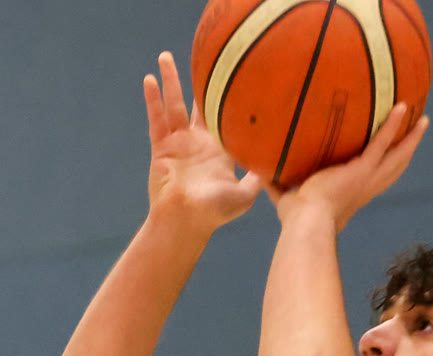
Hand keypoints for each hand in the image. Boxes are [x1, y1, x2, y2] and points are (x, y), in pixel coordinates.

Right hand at [144, 52, 260, 230]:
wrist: (185, 222)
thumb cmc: (215, 213)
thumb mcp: (246, 194)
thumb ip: (260, 175)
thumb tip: (281, 159)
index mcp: (218, 150)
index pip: (224, 116)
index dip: (228, 96)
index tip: (234, 74)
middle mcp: (197, 142)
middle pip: (197, 103)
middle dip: (198, 81)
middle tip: (202, 57)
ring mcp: (177, 143)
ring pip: (173, 104)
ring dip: (170, 81)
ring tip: (165, 57)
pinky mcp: (161, 147)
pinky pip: (156, 119)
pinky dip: (153, 100)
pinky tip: (150, 80)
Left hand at [269, 104, 427, 231]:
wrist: (305, 224)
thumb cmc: (295, 219)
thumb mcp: (285, 197)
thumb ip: (275, 184)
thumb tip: (256, 174)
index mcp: (352, 196)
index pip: (373, 181)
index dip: (382, 170)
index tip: (386, 160)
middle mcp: (365, 188)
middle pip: (394, 168)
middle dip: (406, 151)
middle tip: (416, 134)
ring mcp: (367, 178)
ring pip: (398, 155)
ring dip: (411, 138)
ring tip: (422, 120)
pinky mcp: (363, 169)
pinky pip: (382, 142)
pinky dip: (392, 125)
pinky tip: (402, 106)